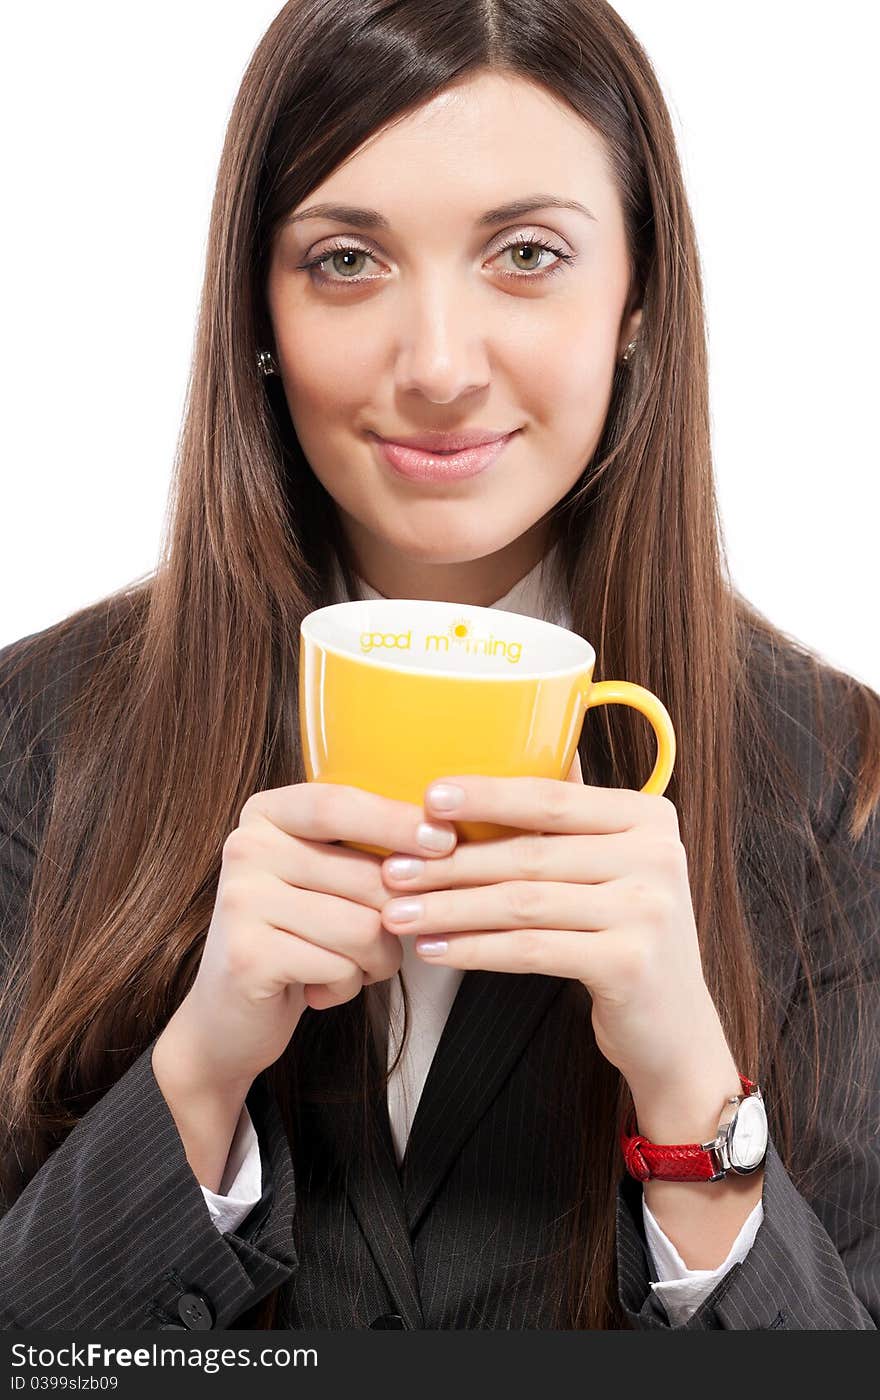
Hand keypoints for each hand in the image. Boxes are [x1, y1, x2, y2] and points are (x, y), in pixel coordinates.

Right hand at [164, 782, 457, 1095]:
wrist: (229, 1013)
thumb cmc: (296, 936)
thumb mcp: (322, 877)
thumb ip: (363, 849)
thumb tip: (444, 837)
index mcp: (265, 815)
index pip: (338, 804)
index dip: (396, 820)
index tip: (446, 840)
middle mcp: (245, 848)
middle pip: (367, 875)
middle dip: (397, 921)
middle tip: (377, 944)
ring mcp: (241, 900)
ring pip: (364, 927)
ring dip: (376, 961)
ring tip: (352, 968)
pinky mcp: (248, 955)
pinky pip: (340, 967)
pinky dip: (348, 987)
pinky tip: (321, 990)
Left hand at [379, 753, 739, 1115]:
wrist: (675, 1030)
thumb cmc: (625, 938)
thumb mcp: (615, 866)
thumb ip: (571, 821)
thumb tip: (497, 760)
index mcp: (649, 816)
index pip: (552, 797)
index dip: (486, 796)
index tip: (427, 798)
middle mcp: (657, 855)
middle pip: (530, 853)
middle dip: (451, 863)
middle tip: (391, 869)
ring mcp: (648, 910)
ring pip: (523, 902)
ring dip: (450, 907)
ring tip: (399, 913)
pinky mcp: (630, 963)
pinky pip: (531, 949)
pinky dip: (475, 949)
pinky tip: (435, 949)